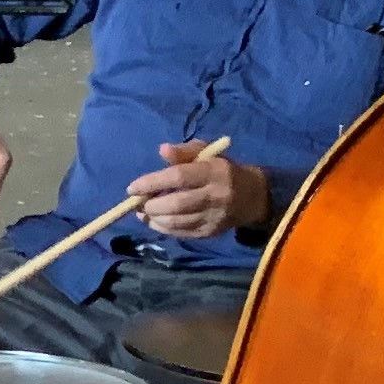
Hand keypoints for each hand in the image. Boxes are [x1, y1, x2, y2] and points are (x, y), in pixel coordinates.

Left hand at [120, 143, 265, 240]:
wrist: (251, 197)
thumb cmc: (221, 170)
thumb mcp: (206, 153)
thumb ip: (184, 151)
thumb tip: (162, 150)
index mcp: (213, 172)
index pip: (179, 177)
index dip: (152, 183)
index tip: (132, 188)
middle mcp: (215, 196)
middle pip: (176, 204)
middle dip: (151, 205)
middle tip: (137, 203)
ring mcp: (213, 217)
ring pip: (177, 222)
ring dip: (153, 219)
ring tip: (143, 212)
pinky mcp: (210, 232)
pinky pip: (181, 233)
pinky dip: (163, 228)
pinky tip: (155, 221)